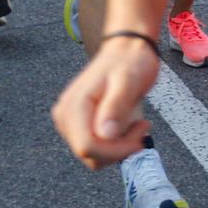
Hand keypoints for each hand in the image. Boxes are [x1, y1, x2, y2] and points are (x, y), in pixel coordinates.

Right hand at [51, 39, 157, 169]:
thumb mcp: (128, 79)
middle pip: (90, 155)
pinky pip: (98, 148)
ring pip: (95, 156)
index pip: (87, 146)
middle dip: (119, 148)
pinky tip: (129, 124)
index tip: (140, 136)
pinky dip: (117, 143)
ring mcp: (71, 123)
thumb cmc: (129, 61)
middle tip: (142, 127)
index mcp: (74, 105)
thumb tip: (105, 134)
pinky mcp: (80, 126)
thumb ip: (116, 105)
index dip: (115, 150)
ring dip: (119, 147)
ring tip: (137, 124)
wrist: (127, 51)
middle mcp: (66, 116)